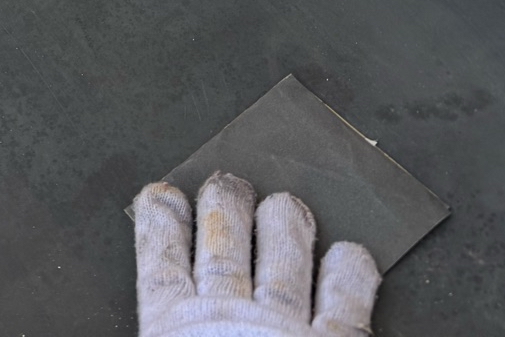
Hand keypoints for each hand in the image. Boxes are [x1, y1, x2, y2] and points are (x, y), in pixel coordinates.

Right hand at [133, 172, 379, 335]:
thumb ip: (160, 332)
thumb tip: (149, 326)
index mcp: (172, 334)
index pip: (160, 266)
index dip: (160, 226)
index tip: (161, 196)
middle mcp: (228, 321)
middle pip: (222, 245)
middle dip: (224, 207)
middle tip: (227, 182)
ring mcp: (284, 329)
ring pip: (283, 259)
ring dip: (285, 224)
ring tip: (286, 204)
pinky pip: (347, 301)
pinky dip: (351, 273)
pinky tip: (354, 255)